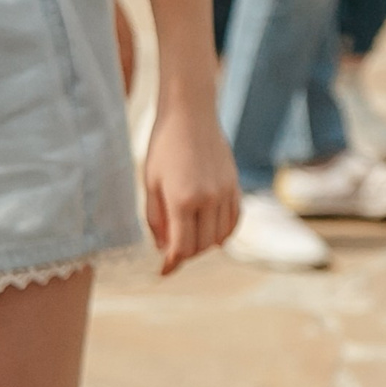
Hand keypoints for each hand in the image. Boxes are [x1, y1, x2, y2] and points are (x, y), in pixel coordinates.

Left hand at [142, 95, 239, 272]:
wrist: (190, 114)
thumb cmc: (164, 147)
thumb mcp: (151, 183)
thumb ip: (156, 220)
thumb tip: (164, 249)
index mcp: (182, 199)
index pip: (181, 247)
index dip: (171, 263)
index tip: (163, 272)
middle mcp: (208, 199)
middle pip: (201, 246)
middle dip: (186, 254)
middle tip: (171, 251)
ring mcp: (225, 193)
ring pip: (219, 237)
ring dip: (204, 245)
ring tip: (189, 240)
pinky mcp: (235, 186)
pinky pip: (234, 221)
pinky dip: (223, 233)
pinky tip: (212, 233)